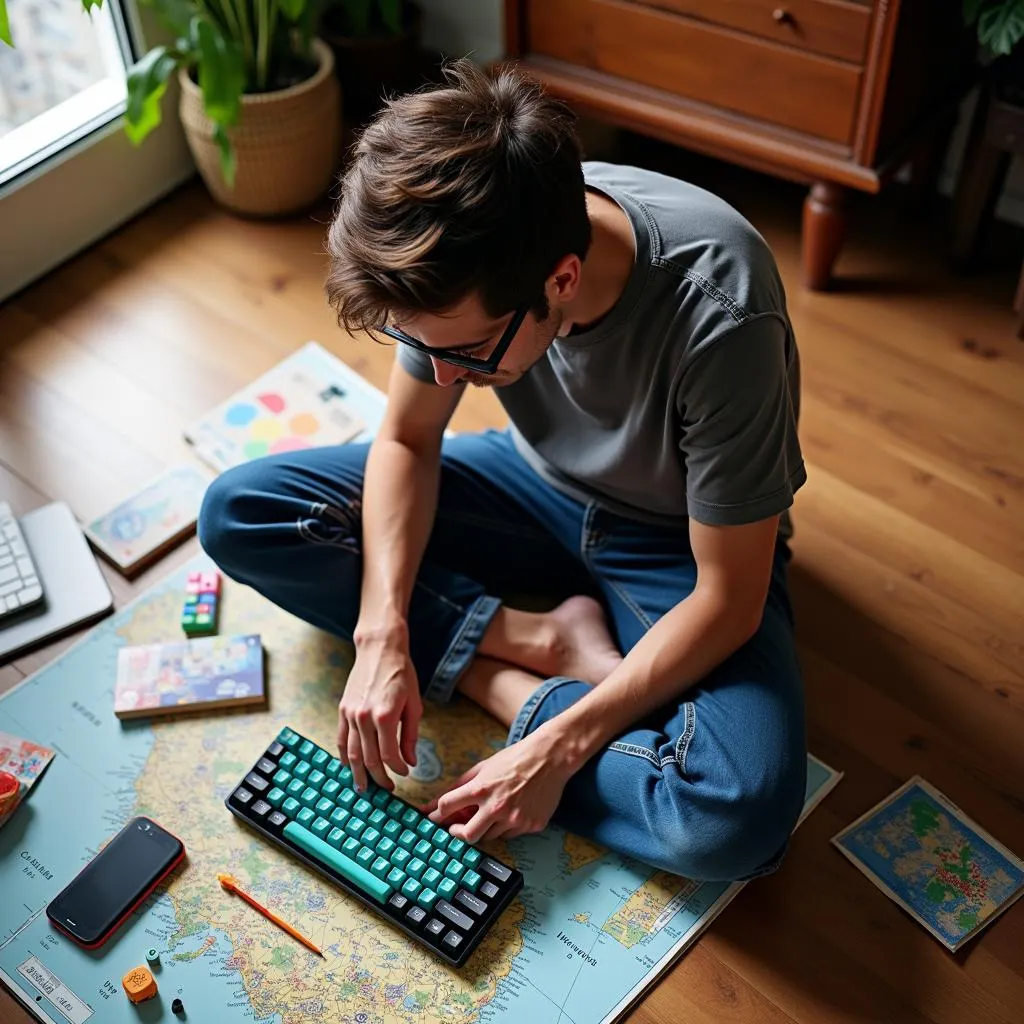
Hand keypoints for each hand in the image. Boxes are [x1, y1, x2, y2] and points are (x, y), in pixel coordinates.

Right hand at [337, 627, 421, 792]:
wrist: (379, 649)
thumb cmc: (402, 674)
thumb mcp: (414, 705)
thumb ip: (410, 735)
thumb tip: (410, 761)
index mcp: (385, 716)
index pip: (388, 755)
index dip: (397, 768)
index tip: (404, 773)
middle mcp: (364, 718)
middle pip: (369, 759)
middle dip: (378, 777)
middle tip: (386, 789)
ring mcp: (350, 714)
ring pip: (352, 754)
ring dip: (358, 774)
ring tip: (364, 788)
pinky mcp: (342, 710)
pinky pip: (341, 739)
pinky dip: (345, 756)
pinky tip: (350, 767)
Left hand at [424, 730, 574, 843]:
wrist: (550, 758)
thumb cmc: (515, 759)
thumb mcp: (483, 767)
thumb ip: (460, 785)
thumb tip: (437, 801)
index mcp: (481, 788)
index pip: (447, 806)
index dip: (437, 813)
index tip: (434, 817)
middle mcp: (497, 807)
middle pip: (467, 835)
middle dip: (458, 833)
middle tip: (457, 829)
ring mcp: (515, 819)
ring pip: (490, 836)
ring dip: (486, 827)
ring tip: (495, 810)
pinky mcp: (531, 826)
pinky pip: (511, 834)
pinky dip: (507, 826)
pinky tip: (514, 809)